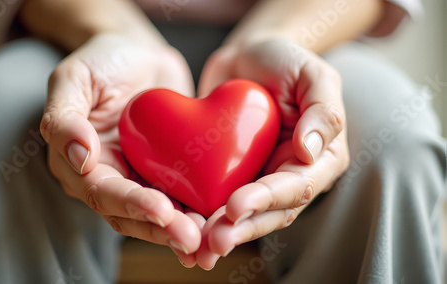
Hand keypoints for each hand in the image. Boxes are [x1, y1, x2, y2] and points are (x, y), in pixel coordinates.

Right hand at [41, 33, 200, 255]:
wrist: (139, 55)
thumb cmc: (102, 61)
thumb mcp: (74, 78)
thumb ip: (65, 116)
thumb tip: (78, 156)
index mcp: (78, 163)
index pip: (102, 191)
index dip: (131, 203)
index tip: (162, 209)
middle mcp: (108, 178)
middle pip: (131, 213)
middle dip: (162, 228)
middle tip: (192, 238)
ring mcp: (138, 178)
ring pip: (158, 214)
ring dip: (182, 230)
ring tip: (209, 240)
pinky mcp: (166, 173)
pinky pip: (181, 196)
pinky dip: (198, 212)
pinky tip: (219, 224)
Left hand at [192, 38, 348, 268]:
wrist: (247, 58)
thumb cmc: (284, 61)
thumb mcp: (312, 74)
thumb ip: (322, 110)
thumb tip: (309, 153)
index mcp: (319, 158)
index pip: (296, 186)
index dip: (267, 200)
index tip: (237, 207)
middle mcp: (290, 175)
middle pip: (270, 212)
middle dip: (242, 228)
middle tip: (213, 241)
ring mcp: (260, 178)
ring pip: (244, 215)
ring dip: (221, 231)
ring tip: (197, 246)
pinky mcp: (231, 176)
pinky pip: (218, 198)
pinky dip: (203, 215)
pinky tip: (183, 226)